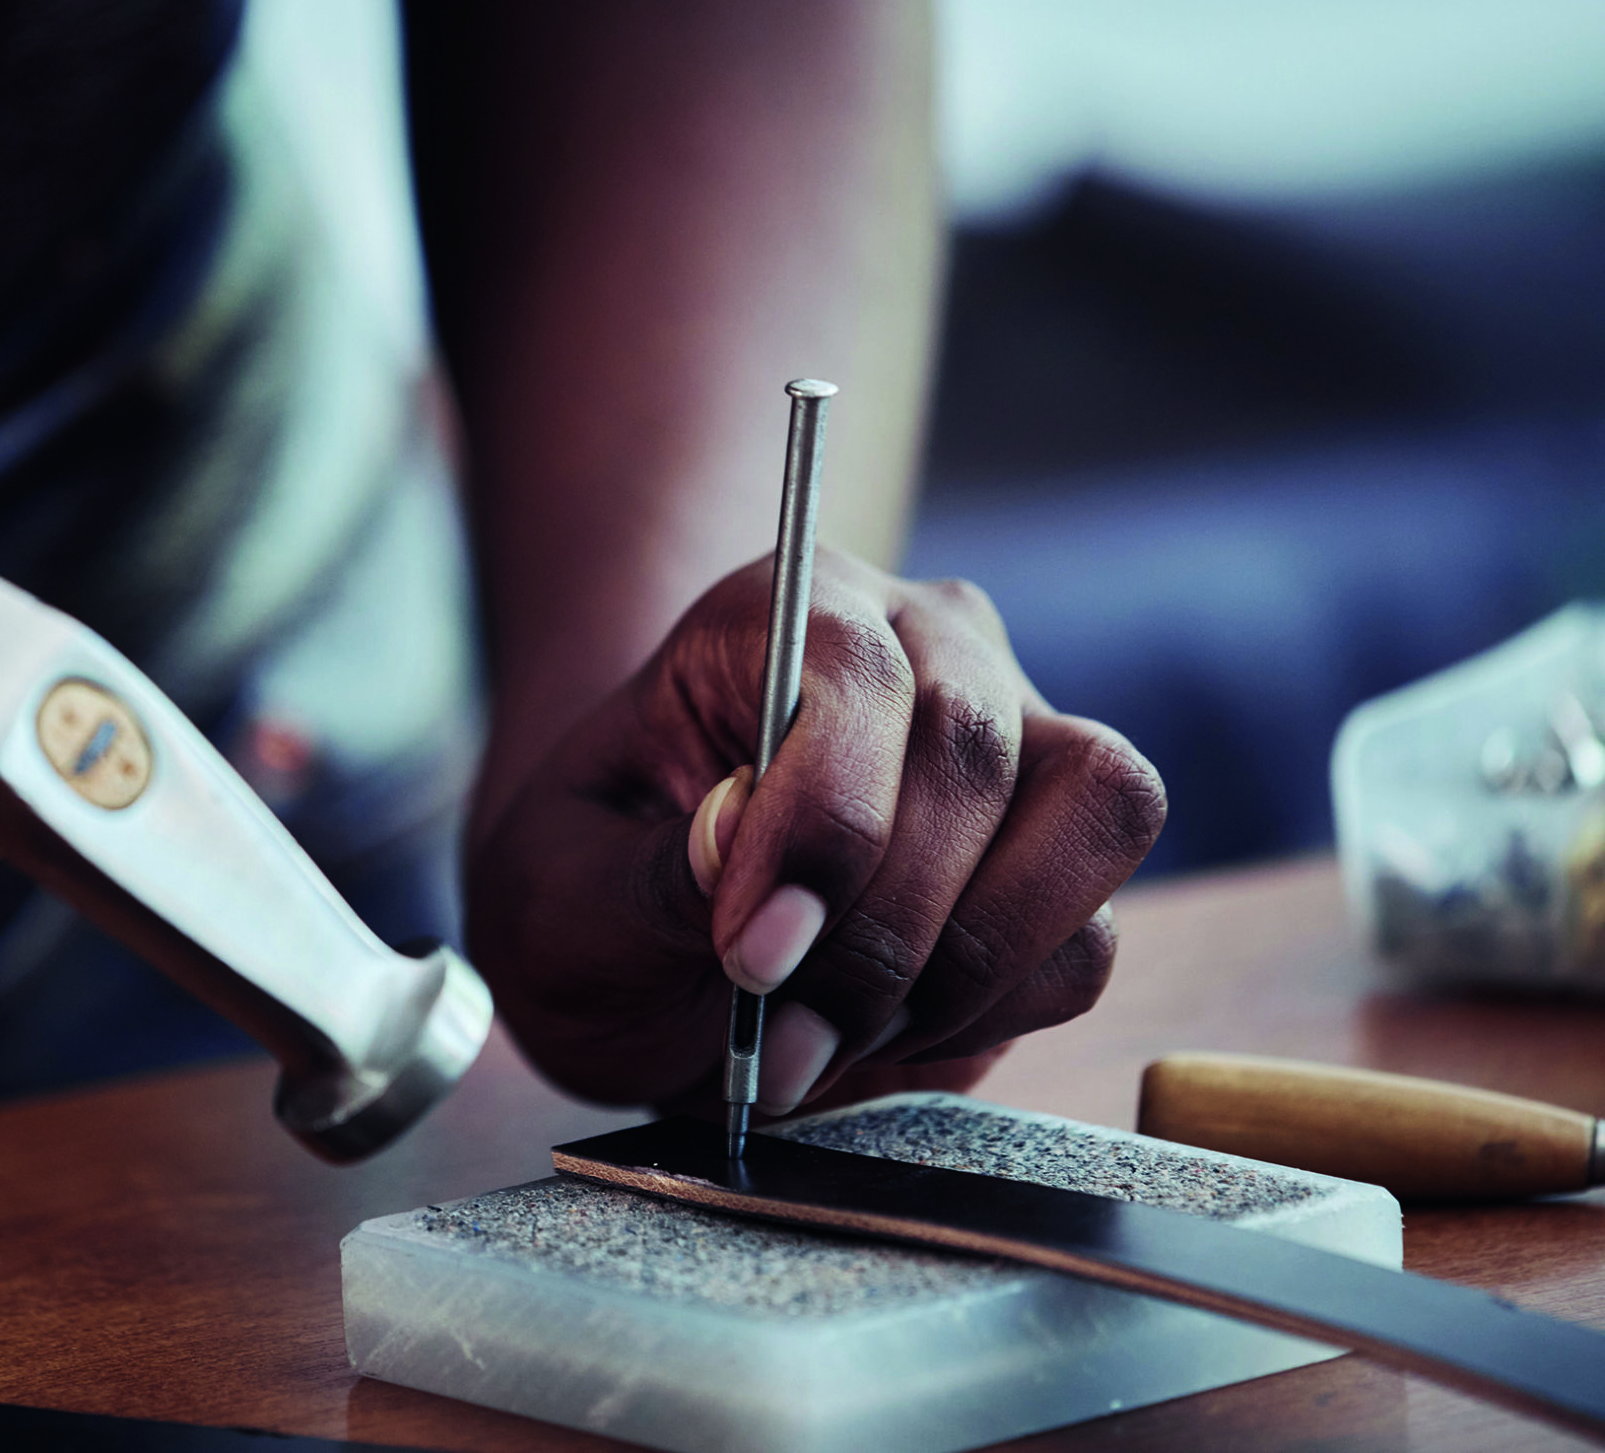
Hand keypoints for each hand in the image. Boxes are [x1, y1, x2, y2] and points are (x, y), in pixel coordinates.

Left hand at [466, 548, 1163, 1115]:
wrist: (637, 959)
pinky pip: (1086, 939)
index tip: (753, 952)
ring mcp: (1020, 741)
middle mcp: (926, 646)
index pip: (854, 675)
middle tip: (778, 1038)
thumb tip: (741, 841)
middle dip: (881, 926)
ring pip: (1088, 817)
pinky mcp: (1065, 858)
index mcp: (784, 611)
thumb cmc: (593, 896)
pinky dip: (992, 1014)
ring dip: (959, 971)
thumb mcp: (562, 895)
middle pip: (975, 747)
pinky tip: (882, 1035)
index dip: (823, 820)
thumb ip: (650, 872)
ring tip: (825, 1040)